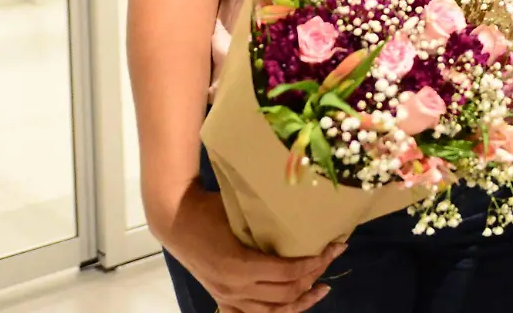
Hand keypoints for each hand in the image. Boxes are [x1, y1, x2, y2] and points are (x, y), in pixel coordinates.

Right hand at [154, 186, 343, 312]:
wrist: (175, 219)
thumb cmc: (210, 209)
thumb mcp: (241, 214)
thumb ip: (269, 226)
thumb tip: (306, 219)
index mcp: (240, 266)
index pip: (289, 272)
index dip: (317, 261)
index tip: (337, 247)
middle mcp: (235, 288)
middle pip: (286, 293)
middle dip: (314, 276)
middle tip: (331, 258)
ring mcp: (227, 297)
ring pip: (272, 311)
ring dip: (301, 301)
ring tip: (321, 289)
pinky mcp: (222, 299)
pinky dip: (276, 312)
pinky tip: (292, 305)